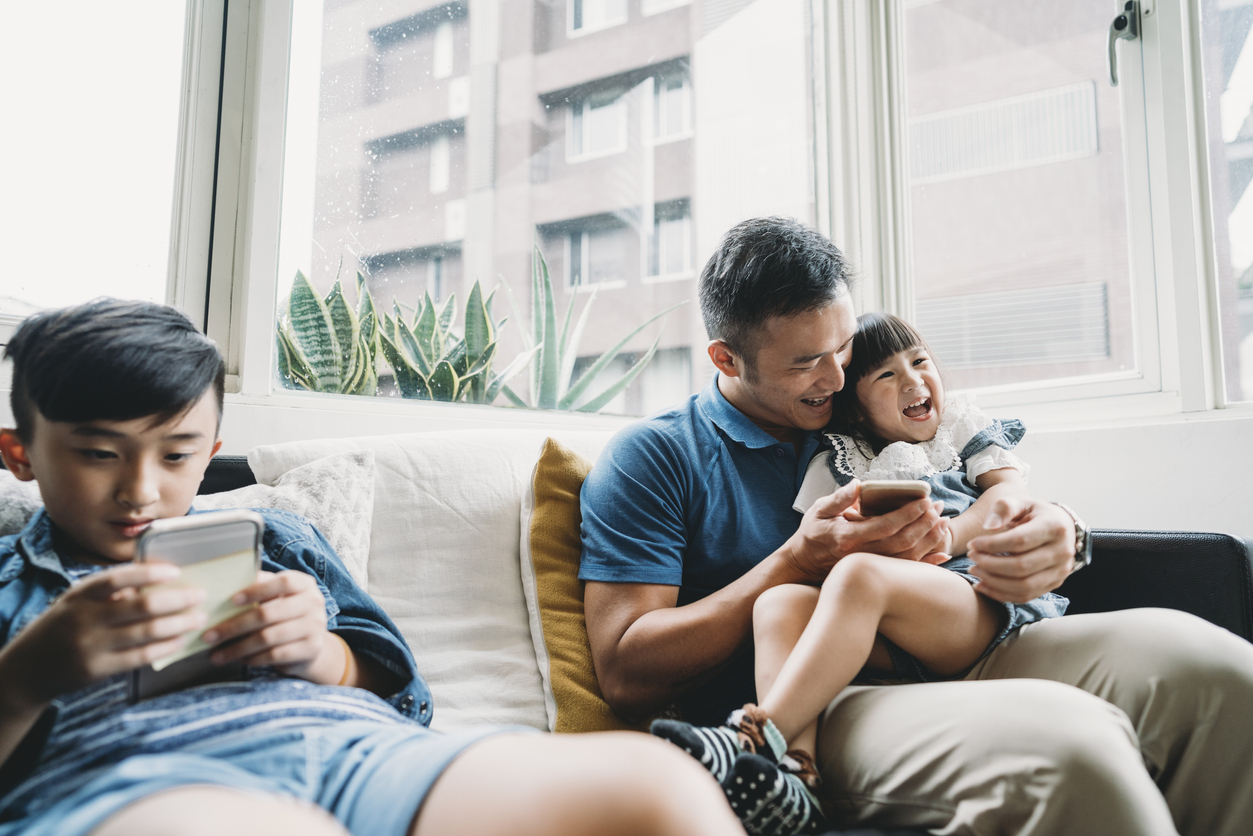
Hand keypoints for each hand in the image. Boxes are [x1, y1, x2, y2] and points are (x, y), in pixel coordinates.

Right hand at [0, 563, 206, 708]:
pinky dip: (166, 646)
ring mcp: (91, 646)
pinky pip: (141, 657)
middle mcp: (85, 619)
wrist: (29, 668)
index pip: (117, 578)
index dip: (149, 573)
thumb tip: (156, 582)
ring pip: (147, 633)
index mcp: (80, 595)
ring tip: (198, 618)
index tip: (176, 571)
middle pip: (141, 606)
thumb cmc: (64, 626)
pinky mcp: (98, 670)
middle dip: (177, 600)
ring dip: (179, 624)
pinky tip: (180, 640)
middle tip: (199, 595)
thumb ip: (110, 592)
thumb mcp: (77, 602)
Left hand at [202, 570, 340, 681]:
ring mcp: (315, 626)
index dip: (257, 590)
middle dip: (234, 626)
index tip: (231, 601)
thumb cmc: (285, 616)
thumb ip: (260, 591)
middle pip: (268, 613)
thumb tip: (224, 587)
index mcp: (304, 584)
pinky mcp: (312, 648)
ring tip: (217, 654)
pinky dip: (252, 659)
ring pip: (268, 637)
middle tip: (209, 636)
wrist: (311, 645)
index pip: (282, 582)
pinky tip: (238, 660)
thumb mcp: (278, 598)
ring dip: (237, 647)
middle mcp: (314, 602)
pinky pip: (275, 655)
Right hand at [781, 481, 946, 582]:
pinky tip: (942, 554)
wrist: (803, 564)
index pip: (885, 525)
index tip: (924, 500)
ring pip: (908, 557)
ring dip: (929, 540)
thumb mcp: (819, 510)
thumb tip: (858, 484)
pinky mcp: (875, 573)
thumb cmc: (812, 533)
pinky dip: (927, 563)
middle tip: (938, 508)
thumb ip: (839, 498)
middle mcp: (862, 555)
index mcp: (849, 536)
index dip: (908, 513)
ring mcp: (870, 567)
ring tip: (944, 523)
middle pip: (902, 541)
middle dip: (925, 523)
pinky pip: (905, 570)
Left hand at [966, 498, 1074, 602]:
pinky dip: (1001, 594)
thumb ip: (1004, 508)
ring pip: (1024, 586)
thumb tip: (988, 526)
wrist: (1061, 527)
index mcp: (1054, 527)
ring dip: (994, 582)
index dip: (992, 545)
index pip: (1020, 541)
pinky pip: (1026, 596)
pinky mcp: (1054, 584)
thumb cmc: (1035, 513)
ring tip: (974, 570)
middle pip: (1021, 567)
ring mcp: (1060, 571)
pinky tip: (983, 585)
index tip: (971, 544)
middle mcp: (1062, 552)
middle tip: (971, 557)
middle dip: (990, 564)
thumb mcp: (1020, 501)